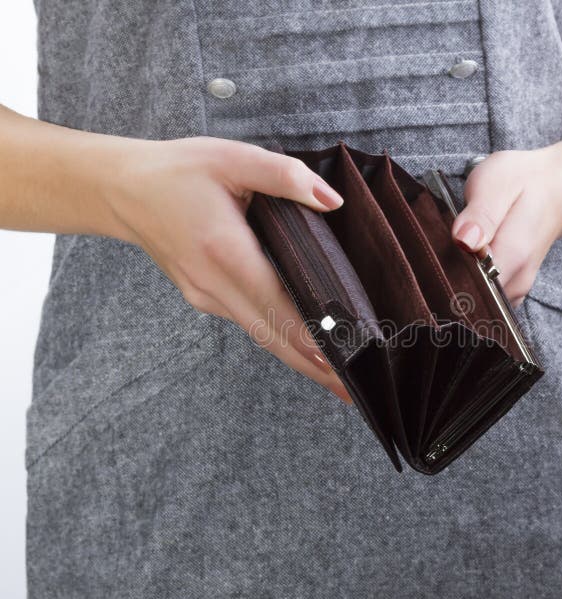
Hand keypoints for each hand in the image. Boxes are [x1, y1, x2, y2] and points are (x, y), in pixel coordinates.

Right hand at [104, 136, 351, 403]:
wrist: (122, 191)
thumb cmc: (179, 171)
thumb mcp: (233, 158)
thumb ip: (285, 176)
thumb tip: (332, 202)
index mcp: (224, 250)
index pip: (277, 303)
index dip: (309, 336)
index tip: (340, 363)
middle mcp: (213, 284)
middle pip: (271, 336)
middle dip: (312, 366)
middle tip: (351, 390)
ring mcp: (206, 297)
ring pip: (261, 335)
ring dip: (298, 358)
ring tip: (337, 378)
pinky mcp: (204, 298)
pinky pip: (249, 322)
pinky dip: (278, 338)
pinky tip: (304, 346)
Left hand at [451, 145, 561, 306]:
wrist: (559, 189)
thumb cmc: (525, 183)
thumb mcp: (498, 183)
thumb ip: (481, 214)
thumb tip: (464, 240)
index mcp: (512, 258)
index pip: (468, 288)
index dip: (443, 276)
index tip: (432, 257)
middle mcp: (515, 282)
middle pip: (467, 300)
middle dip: (445, 281)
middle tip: (438, 250)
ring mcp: (513, 291)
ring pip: (472, 301)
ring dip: (455, 281)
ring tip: (452, 251)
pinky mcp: (509, 292)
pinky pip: (480, 299)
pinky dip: (466, 284)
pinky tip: (462, 261)